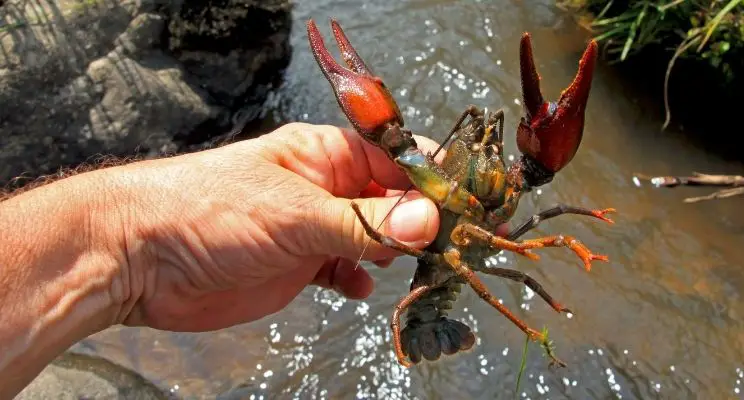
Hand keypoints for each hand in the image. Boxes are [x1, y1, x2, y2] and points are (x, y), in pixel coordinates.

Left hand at [104, 123, 441, 330]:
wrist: (143, 259)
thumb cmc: (210, 210)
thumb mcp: (297, 213)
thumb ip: (365, 221)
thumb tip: (429, 221)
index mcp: (326, 154)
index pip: (397, 159)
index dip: (435, 180)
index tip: (470, 205)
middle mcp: (326, 187)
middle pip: (392, 202)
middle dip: (421, 223)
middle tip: (453, 247)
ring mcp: (313, 227)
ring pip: (374, 238)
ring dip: (395, 253)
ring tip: (413, 268)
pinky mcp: (299, 264)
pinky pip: (345, 268)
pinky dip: (359, 279)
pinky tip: (359, 287)